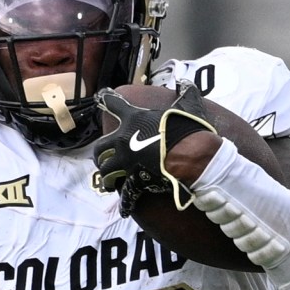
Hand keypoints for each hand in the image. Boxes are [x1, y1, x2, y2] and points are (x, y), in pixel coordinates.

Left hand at [91, 81, 213, 215]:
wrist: (189, 155)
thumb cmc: (185, 129)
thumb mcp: (186, 105)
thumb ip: (184, 93)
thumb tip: (186, 83)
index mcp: (133, 119)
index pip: (114, 104)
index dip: (107, 100)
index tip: (101, 98)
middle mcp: (123, 140)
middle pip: (100, 148)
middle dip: (100, 154)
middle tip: (103, 158)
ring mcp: (125, 162)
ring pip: (105, 171)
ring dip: (106, 176)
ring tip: (109, 180)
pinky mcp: (134, 180)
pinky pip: (125, 193)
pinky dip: (125, 201)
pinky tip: (124, 206)